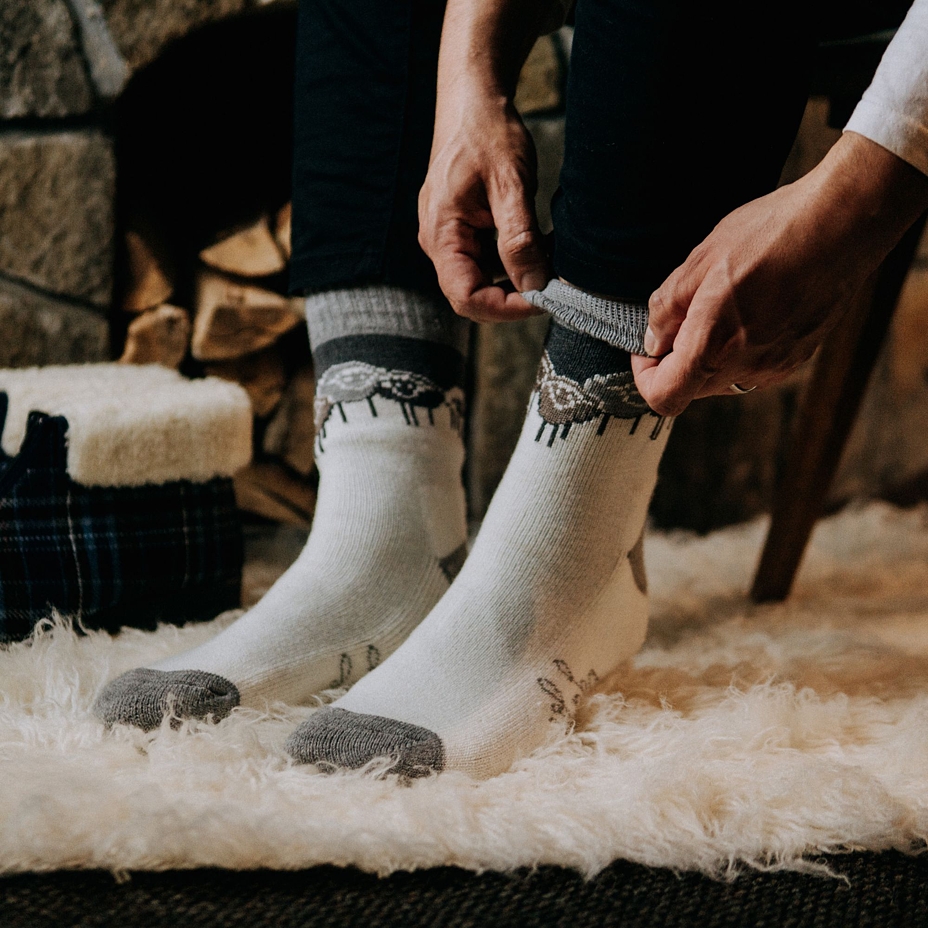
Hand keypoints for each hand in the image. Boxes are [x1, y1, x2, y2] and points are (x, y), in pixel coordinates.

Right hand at [418, 92, 549, 321]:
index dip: (505, 307)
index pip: (466, 297)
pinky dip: (514, 262)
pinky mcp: (462, 231)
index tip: (544, 298)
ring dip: (517, 280)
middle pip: (473, 296)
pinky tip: (540, 247)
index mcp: (441, 234)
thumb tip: (534, 284)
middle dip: (514, 298)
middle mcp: (438, 242)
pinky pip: (486, 261)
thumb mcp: (511, 184)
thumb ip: (519, 238)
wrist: (473, 100)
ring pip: (482, 281)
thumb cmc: (488, 133)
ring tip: (551, 262)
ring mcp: (448, 238)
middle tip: (554, 286)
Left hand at [631, 133, 927, 416]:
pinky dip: (739, 349)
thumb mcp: (699, 261)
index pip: (663, 397)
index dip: (645, 376)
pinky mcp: (796, 359)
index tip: (646, 349)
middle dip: (677, 361)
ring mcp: (774, 367)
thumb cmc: (769, 235)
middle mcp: (744, 368)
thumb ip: (667, 309)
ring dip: (709, 354)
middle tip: (682, 316)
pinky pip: (752, 368)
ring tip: (721, 305)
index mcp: (712, 348)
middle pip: (691, 388)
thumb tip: (653, 340)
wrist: (841, 224)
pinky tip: (751, 308)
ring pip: (722, 379)